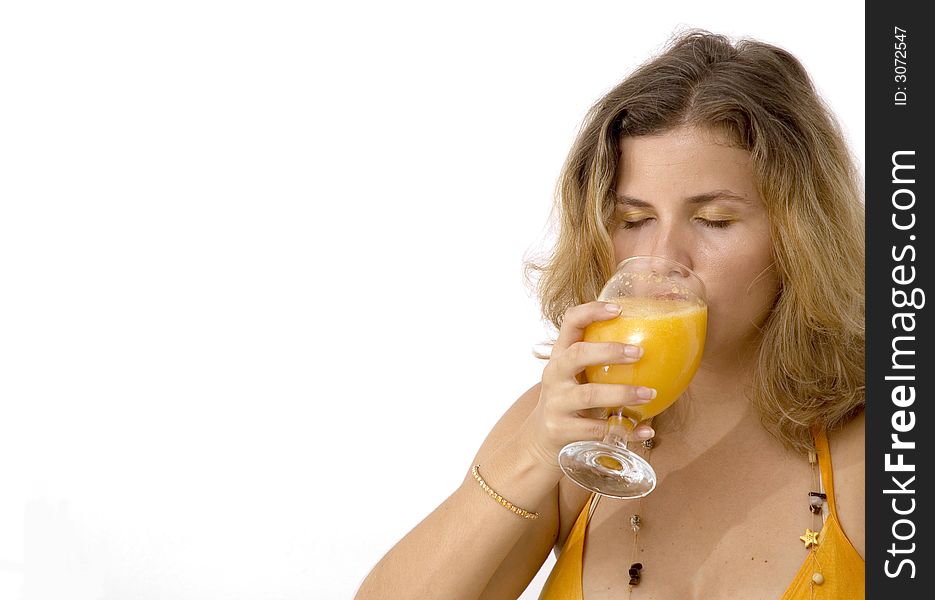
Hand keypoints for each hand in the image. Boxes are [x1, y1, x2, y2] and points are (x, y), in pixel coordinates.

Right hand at [520, 301, 655, 470]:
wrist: (541, 438)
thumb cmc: (571, 399)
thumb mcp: (578, 375)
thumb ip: (601, 361)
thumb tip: (655, 345)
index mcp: (560, 354)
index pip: (570, 322)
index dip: (592, 311)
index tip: (619, 309)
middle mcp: (554, 374)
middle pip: (577, 354)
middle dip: (608, 351)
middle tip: (639, 353)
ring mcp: (555, 402)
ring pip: (588, 395)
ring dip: (622, 393)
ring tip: (649, 393)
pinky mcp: (560, 429)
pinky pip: (597, 429)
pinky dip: (624, 430)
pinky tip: (645, 430)